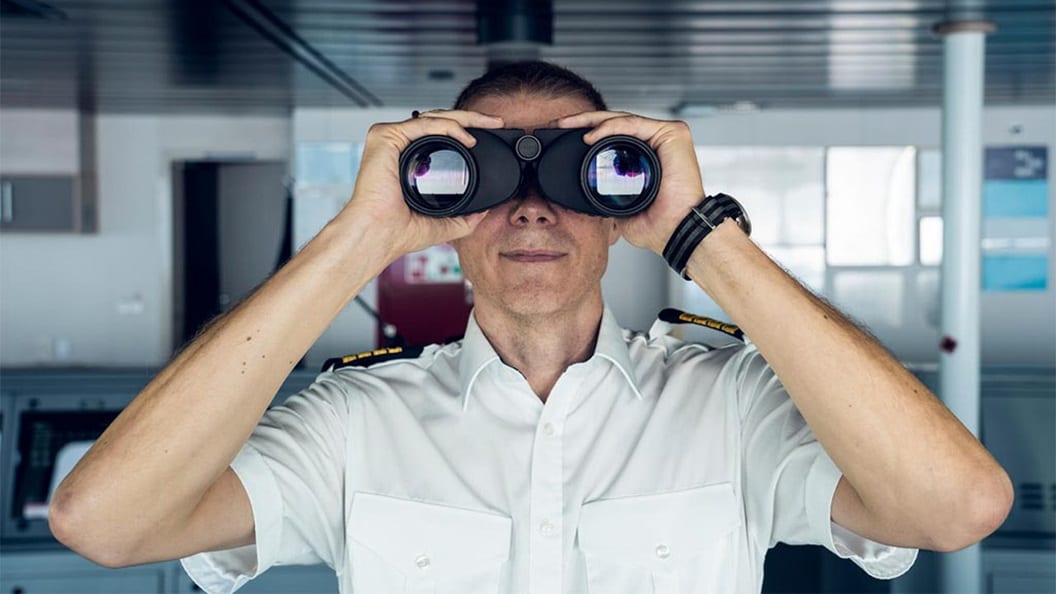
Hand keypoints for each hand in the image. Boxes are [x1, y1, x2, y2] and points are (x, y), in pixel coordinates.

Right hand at [337, 109, 504, 262]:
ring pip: (434, 117)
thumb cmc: (398, 232)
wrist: (380, 235)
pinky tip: (467, 138)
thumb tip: (484, 212)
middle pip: (439, 121)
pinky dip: (449, 127)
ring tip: (488, 125)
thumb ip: (464, 218)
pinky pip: (424, 123)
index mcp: (408, 159)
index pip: (439, 135)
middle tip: (496, 122)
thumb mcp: (443, 223)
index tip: (489, 134)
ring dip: (465, 118)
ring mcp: (390, 138)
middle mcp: (398, 145)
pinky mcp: (385, 135)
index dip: (466, 130)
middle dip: (472, 118)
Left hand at [556, 111, 703, 255]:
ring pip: (623, 119)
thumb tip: (585, 201)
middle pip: (616, 124)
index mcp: (645, 156)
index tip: (564, 135)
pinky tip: (592, 135)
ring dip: (593, 121)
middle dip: (584, 121)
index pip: (613, 136)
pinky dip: (611, 127)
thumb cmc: (658, 224)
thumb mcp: (620, 209)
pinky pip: (634, 124)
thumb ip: (607, 198)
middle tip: (560, 123)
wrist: (674, 231)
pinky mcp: (673, 133)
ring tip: (571, 126)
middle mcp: (656, 143)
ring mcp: (665, 137)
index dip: (588, 132)